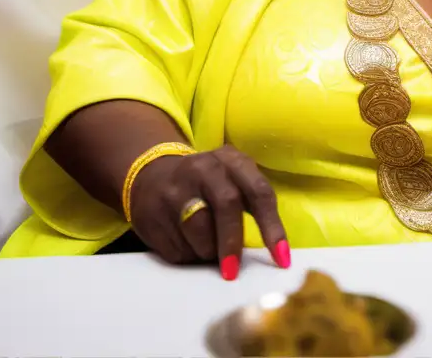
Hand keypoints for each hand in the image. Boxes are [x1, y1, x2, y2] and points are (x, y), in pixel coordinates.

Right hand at [127, 144, 289, 277]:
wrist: (150, 173)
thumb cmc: (207, 184)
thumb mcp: (232, 178)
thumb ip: (251, 202)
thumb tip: (272, 252)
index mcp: (231, 160)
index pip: (259, 192)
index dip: (272, 227)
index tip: (281, 258)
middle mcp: (203, 168)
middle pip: (227, 206)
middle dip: (232, 244)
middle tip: (232, 271)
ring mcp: (174, 189)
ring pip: (199, 231)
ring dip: (207, 251)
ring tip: (206, 249)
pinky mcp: (150, 213)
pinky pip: (176, 248)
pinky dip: (187, 254)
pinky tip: (184, 243)